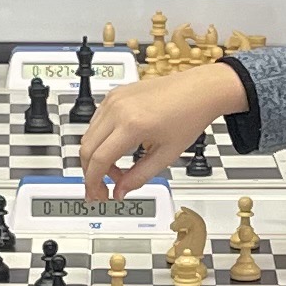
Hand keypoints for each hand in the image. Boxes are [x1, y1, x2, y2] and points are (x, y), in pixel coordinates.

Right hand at [78, 64, 244, 191]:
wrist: (199, 90)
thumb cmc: (189, 115)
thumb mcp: (167, 155)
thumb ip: (139, 176)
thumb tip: (120, 190)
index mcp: (132, 124)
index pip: (99, 160)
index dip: (94, 182)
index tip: (97, 195)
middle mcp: (118, 109)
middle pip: (86, 148)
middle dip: (90, 173)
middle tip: (101, 188)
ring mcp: (114, 99)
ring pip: (88, 135)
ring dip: (95, 157)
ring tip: (116, 171)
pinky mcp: (115, 95)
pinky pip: (96, 122)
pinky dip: (100, 140)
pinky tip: (115, 151)